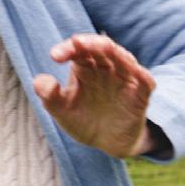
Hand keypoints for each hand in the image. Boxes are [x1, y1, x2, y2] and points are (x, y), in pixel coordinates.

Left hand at [33, 34, 155, 158]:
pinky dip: (141, 74)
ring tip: (103, 46)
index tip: (55, 56)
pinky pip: (145, 81)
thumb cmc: (81, 120)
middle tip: (77, 42)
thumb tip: (39, 80)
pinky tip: (135, 70)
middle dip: (90, 43)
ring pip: (124, 59)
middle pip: (101, 48)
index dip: (67, 48)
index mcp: (84, 68)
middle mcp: (105, 69)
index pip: (77, 50)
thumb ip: (49, 95)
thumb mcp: (61, 110)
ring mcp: (124, 81)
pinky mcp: (140, 96)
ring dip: (115, 52)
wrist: (106, 143)